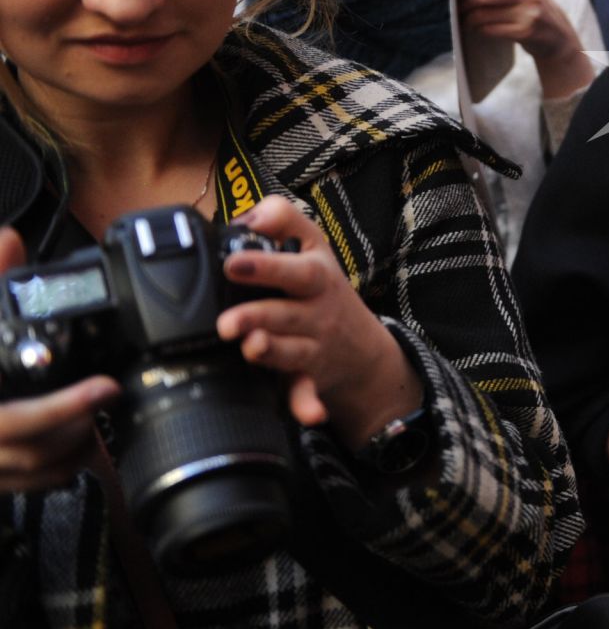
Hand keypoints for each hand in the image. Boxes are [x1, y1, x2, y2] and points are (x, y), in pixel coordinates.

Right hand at [0, 227, 119, 491]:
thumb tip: (8, 239)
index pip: (15, 420)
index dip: (64, 407)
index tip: (107, 387)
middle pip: (33, 450)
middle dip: (77, 425)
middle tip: (109, 395)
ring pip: (34, 471)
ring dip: (72, 447)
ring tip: (96, 414)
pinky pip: (28, 485)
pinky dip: (58, 467)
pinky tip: (77, 442)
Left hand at [216, 196, 423, 449]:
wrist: (362, 348)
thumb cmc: (321, 291)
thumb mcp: (313, 247)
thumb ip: (284, 220)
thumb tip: (251, 215)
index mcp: (315, 278)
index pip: (294, 268)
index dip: (265, 266)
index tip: (232, 262)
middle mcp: (316, 313)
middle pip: (288, 312)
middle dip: (258, 315)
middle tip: (227, 321)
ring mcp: (314, 346)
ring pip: (292, 351)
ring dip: (273, 351)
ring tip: (249, 346)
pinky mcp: (308, 378)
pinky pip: (307, 392)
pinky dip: (308, 404)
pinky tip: (309, 413)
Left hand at [456, 0, 581, 63]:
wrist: (559, 36)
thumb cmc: (532, 10)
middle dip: (466, 1)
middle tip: (458, 8)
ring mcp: (529, 13)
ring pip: (485, 14)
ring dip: (470, 19)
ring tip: (465, 20)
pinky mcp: (527, 32)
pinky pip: (492, 30)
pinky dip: (480, 29)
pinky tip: (478, 29)